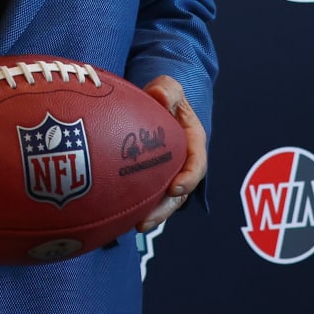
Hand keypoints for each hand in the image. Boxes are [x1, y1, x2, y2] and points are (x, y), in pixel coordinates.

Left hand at [137, 74, 206, 231]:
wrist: (156, 101)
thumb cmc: (164, 94)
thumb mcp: (170, 87)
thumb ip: (167, 89)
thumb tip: (160, 96)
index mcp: (192, 142)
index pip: (196, 164)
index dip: (188, 178)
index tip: (175, 189)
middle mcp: (182, 162)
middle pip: (179, 193)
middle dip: (165, 209)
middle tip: (145, 222)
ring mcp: (167, 172)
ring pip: (163, 199)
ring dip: (152, 214)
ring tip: (134, 227)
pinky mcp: (151, 176)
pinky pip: (146, 194)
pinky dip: (136, 206)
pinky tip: (117, 216)